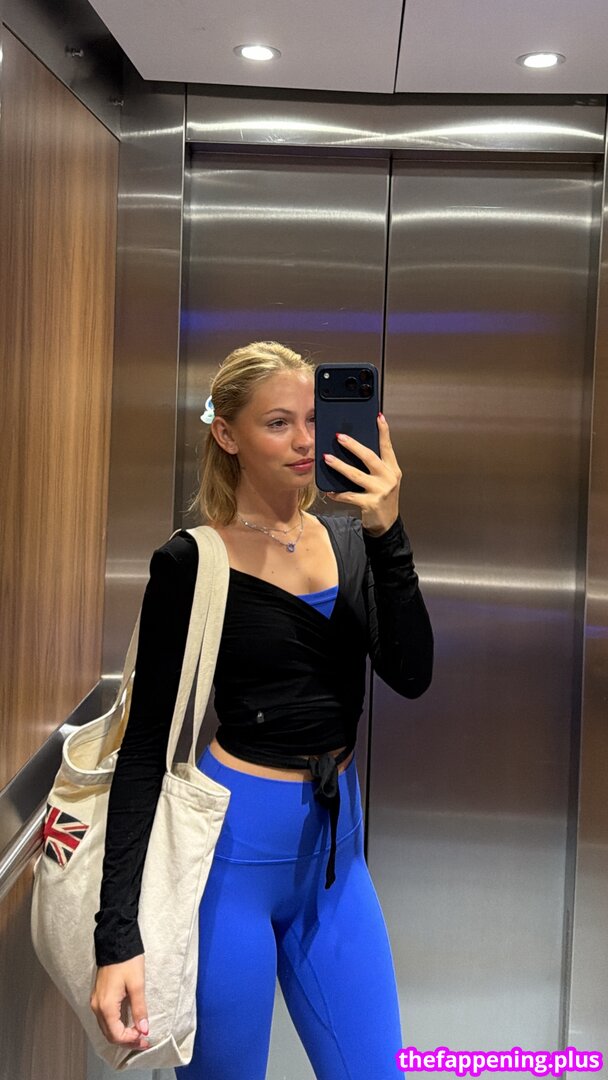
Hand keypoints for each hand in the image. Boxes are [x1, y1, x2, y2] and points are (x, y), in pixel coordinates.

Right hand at [90, 954, 150, 1049]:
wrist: (115, 942)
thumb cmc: (127, 961)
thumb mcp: (137, 984)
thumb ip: (139, 1009)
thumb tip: (144, 1029)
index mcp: (106, 1006)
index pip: (116, 1034)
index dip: (131, 1040)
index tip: (145, 1038)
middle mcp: (97, 1007)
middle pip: (109, 1034)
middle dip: (126, 1040)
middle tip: (143, 1040)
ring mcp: (96, 1001)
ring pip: (106, 1028)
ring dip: (121, 1034)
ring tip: (137, 1033)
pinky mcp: (98, 996)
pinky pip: (105, 1019)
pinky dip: (115, 1026)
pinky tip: (127, 1023)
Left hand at [323, 412, 401, 535]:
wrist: (387, 523)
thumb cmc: (382, 498)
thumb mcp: (384, 480)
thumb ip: (375, 466)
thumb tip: (353, 449)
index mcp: (392, 469)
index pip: (387, 447)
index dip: (384, 431)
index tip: (378, 417)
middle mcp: (388, 478)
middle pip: (369, 457)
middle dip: (353, 445)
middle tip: (339, 436)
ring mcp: (380, 491)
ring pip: (356, 475)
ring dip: (339, 466)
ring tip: (327, 458)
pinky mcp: (370, 504)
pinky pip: (349, 496)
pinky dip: (338, 494)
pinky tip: (329, 491)